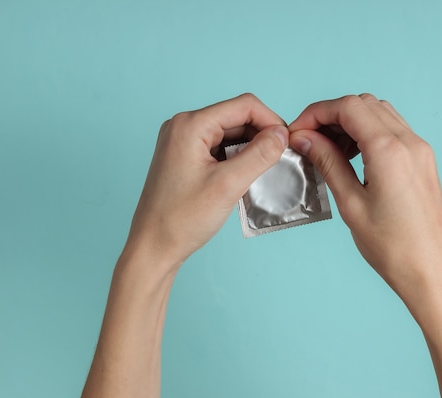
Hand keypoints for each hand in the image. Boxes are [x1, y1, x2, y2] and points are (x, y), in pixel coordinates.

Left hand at [124, 93, 288, 274]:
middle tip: (279, 160)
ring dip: (251, 147)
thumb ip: (259, 155)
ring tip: (264, 170)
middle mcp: (184, 126)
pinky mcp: (185, 156)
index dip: (271, 121)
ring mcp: (182, 141)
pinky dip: (237, 157)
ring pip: (230, 133)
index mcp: (190, 125)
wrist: (153, 247)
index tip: (287, 144)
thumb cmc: (181, 219)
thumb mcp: (228, 185)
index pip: (244, 106)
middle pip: (237, 117)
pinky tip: (246, 175)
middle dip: (262, 135)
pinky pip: (219, 146)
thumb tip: (282, 134)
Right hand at [288, 94, 441, 314]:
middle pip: (363, 104)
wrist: (434, 273)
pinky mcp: (423, 162)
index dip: (316, 113)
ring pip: (379, 114)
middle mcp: (409, 142)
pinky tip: (352, 158)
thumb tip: (306, 139)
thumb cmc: (395, 248)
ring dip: (350, 123)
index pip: (347, 107)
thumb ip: (328, 164)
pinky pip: (393, 131)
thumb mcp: (351, 205)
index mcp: (389, 150)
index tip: (298, 132)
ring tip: (328, 151)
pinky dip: (368, 133)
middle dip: (331, 115)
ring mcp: (420, 150)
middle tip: (309, 140)